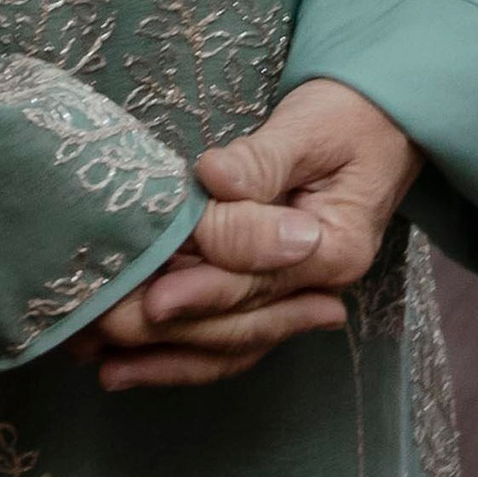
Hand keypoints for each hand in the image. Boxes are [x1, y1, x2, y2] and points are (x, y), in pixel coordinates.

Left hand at [73, 78, 419, 391]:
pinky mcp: (271, 291)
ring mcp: (296, 296)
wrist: (379, 121)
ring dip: (165, 356)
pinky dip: (182, 350)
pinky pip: (228, 334)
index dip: (206, 286)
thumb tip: (212, 178)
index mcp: (335, 249)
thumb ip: (261, 160)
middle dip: (170, 332)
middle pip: (239, 323)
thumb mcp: (308, 128)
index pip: (260, 279)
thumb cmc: (345, 114)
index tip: (155, 296)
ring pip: (229, 343)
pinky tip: (132, 362)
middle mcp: (318, 287)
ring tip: (98, 361)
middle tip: (103, 334)